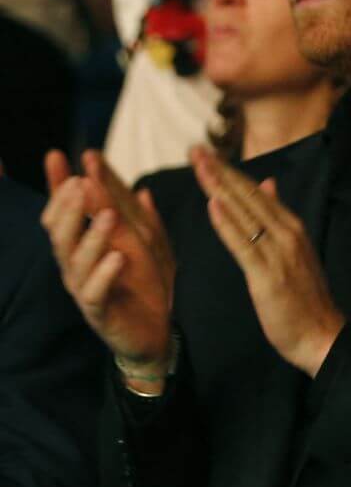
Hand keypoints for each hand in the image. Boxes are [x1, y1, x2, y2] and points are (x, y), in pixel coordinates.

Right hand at [40, 150, 174, 370]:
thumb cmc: (147, 285)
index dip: (58, 184)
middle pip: (61, 231)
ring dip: (92, 235)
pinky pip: (95, 292)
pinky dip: (104, 273)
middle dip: (69, 206)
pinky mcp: (99, 312)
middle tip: (81, 183)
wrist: (157, 331)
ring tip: (109, 215)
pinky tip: (116, 257)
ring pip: (76, 259)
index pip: (65, 210)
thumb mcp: (148, 245)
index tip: (57, 154)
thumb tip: (140, 188)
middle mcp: (76, 264)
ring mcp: (85, 288)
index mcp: (85, 244)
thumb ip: (140, 220)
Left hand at [190, 147, 342, 376]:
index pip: (256, 192)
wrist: (322, 334)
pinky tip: (213, 206)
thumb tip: (267, 183)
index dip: (230, 171)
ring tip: (200, 167)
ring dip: (220, 189)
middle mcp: (287, 234)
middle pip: (249, 196)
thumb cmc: (305, 297)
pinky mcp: (268, 276)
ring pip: (245, 215)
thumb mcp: (294, 250)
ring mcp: (279, 254)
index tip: (206, 154)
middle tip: (196, 149)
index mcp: (292, 227)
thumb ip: (277, 217)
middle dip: (220, 172)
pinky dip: (228, 224)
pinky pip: (244, 245)